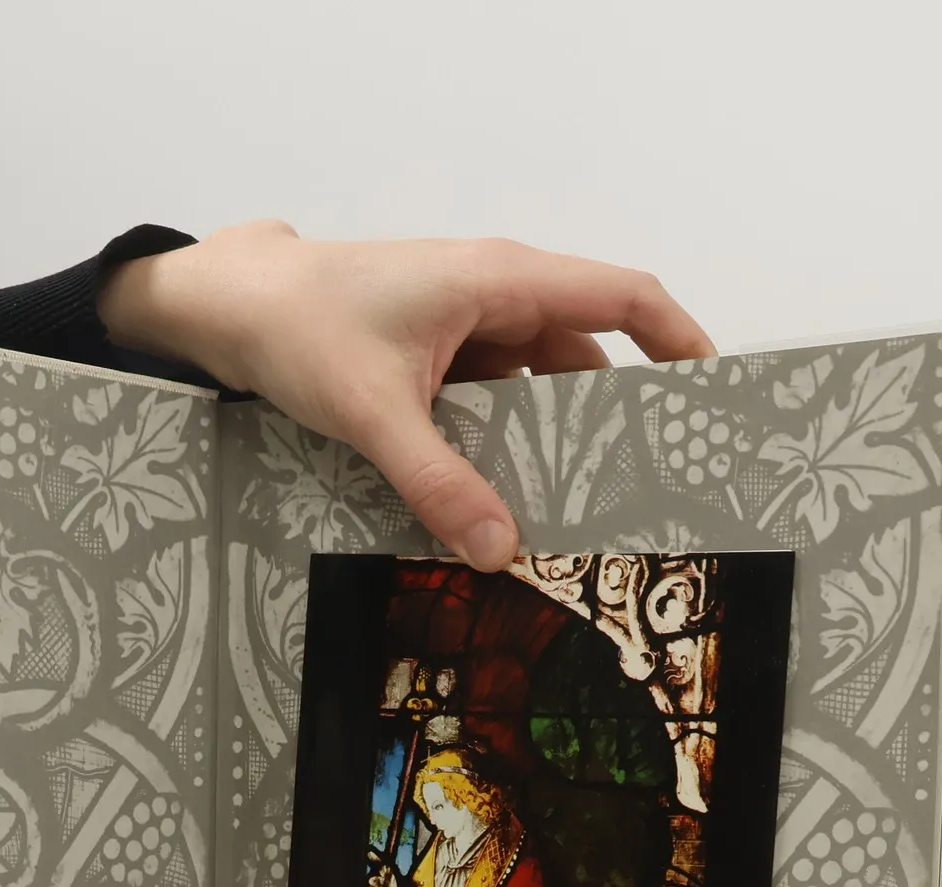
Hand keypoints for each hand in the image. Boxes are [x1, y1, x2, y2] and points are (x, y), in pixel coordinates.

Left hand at [100, 221, 713, 570]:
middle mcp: (493, 295)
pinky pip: (493, 400)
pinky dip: (501, 443)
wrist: (228, 308)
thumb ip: (440, 484)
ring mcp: (465, 326)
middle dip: (611, 419)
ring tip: (575, 507)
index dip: (678, 342)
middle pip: (583, 357)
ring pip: (535, 386)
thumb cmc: (298, 327)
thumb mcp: (375, 413)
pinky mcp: (436, 356)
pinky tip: (502, 496)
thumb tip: (501, 550)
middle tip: (641, 487)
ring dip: (548, 441)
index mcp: (498, 281)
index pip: (624, 297)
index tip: (713, 394)